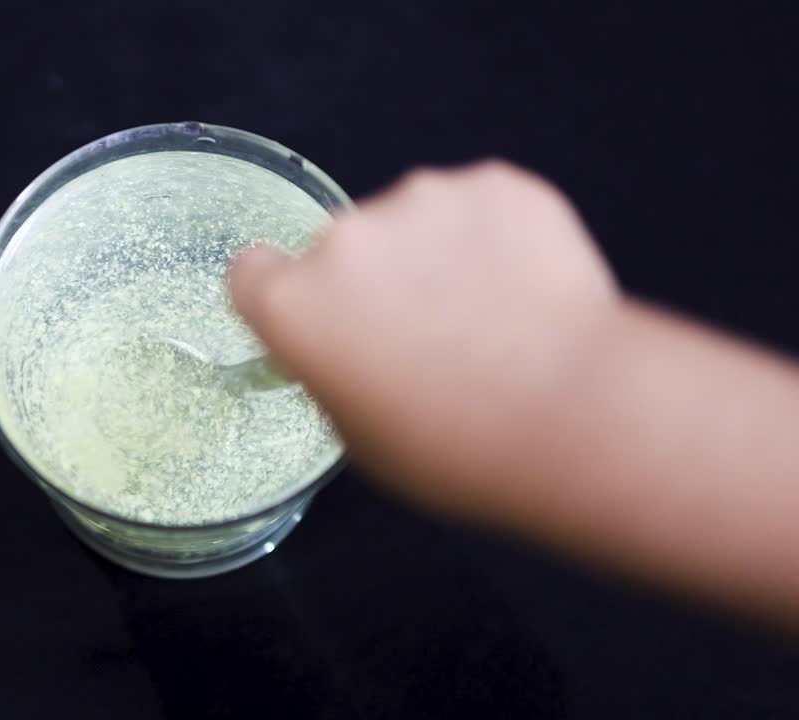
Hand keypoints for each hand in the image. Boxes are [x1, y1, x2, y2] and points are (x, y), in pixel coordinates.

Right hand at [230, 160, 618, 515]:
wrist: (575, 415)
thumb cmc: (457, 448)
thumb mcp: (356, 432)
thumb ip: (331, 366)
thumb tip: (349, 344)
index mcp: (295, 303)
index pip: (252, 271)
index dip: (283, 294)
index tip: (318, 318)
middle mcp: (345, 237)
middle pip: (340, 248)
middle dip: (371, 279)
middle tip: (426, 335)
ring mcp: (423, 200)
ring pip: (413, 221)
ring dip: (434, 252)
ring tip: (488, 316)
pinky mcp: (495, 184)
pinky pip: (479, 206)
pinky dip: (496, 236)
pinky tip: (526, 290)